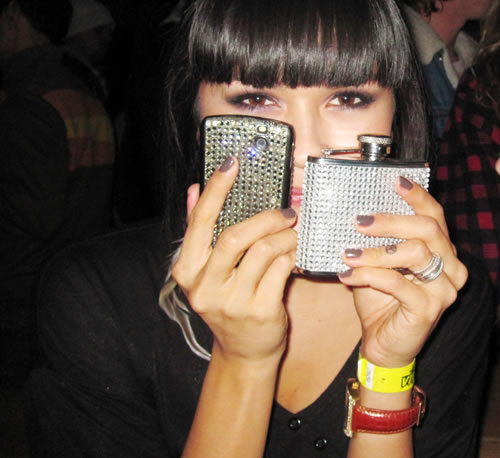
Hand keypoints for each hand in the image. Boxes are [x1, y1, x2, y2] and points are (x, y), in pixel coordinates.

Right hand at [171, 157, 297, 365]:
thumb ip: (201, 231)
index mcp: (187, 270)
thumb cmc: (228, 302)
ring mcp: (232, 301)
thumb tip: (195, 190)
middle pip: (235, 237)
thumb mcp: (207, 270)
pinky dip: (291, 256)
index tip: (231, 164)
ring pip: (263, 252)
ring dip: (285, 236)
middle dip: (265, 218)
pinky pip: (281, 270)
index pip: (200, 222)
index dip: (217, 190)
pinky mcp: (260, 311)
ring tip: (294, 234)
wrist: (243, 352)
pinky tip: (293, 255)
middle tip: (287, 212)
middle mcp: (204, 287)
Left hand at [338, 176, 467, 366]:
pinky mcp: (429, 309)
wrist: (383, 346)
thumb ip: (378, 240)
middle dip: (391, 221)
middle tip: (359, 221)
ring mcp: (444, 289)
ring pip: (416, 254)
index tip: (395, 181)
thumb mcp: (378, 263)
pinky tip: (349, 274)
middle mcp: (451, 267)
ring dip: (377, 251)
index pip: (436, 215)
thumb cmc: (381, 300)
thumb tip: (357, 209)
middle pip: (428, 229)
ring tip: (349, 253)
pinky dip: (370, 275)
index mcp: (442, 251)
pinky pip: (399, 283)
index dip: (417, 196)